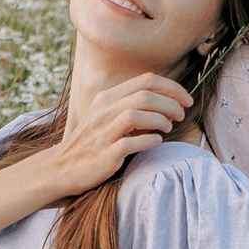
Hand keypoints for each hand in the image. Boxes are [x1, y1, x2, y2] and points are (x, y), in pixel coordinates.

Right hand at [45, 73, 193, 192]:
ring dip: (161, 120)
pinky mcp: (105, 153)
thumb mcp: (106, 116)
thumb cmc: (92, 142)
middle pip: (146, 95)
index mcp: (106, 97)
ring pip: (137, 115)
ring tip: (168, 128)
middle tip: (181, 115)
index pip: (146, 80)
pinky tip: (156, 142)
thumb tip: (167, 101)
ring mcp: (103, 132)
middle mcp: (103, 110)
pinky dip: (150, 141)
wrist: (62, 167)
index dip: (172, 88)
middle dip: (171, 104)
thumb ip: (130, 105)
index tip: (186, 99)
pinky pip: (132, 142)